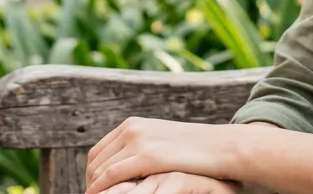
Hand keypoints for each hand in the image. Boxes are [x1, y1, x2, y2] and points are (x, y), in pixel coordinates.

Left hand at [85, 118, 240, 193]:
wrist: (221, 146)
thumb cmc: (196, 150)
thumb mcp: (163, 144)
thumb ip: (144, 150)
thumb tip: (130, 167)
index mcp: (133, 125)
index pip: (98, 151)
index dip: (92, 173)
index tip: (95, 191)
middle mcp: (132, 129)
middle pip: (95, 161)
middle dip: (91, 183)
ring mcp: (139, 140)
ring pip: (101, 169)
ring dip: (95, 188)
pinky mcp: (147, 155)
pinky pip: (113, 174)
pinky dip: (102, 188)